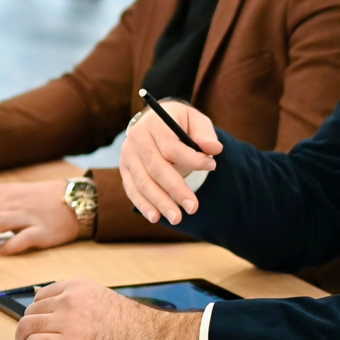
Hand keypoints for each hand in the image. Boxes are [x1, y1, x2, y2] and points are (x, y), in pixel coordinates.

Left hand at [0, 181, 79, 253]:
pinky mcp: (42, 231)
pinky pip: (24, 238)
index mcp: (5, 193)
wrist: (75, 200)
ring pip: (2, 222)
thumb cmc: (43, 199)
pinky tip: (3, 251)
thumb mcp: (16, 192)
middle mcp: (14, 203)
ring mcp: (28, 217)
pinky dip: (12, 245)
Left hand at [14, 278, 201, 339]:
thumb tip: (39, 297)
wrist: (147, 339)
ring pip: (27, 328)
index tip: (35, 326)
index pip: (40, 297)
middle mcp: (69, 301)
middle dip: (27, 329)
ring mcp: (67, 322)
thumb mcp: (98, 298)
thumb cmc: (128, 325)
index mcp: (77, 287)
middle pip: (30, 313)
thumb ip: (73, 298)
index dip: (35, 315)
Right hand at [119, 102, 222, 225]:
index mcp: (154, 123)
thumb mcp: (195, 120)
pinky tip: (155, 217)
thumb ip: (204, 134)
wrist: (154, 121)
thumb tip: (214, 149)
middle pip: (155, 167)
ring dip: (159, 202)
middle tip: (193, 208)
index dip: (192, 159)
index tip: (212, 166)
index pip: (171, 147)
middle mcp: (136, 137)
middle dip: (175, 189)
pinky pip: (132, 189)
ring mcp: (128, 154)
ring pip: (142, 182)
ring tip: (177, 219)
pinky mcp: (125, 168)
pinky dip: (143, 205)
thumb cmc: (179, 122)